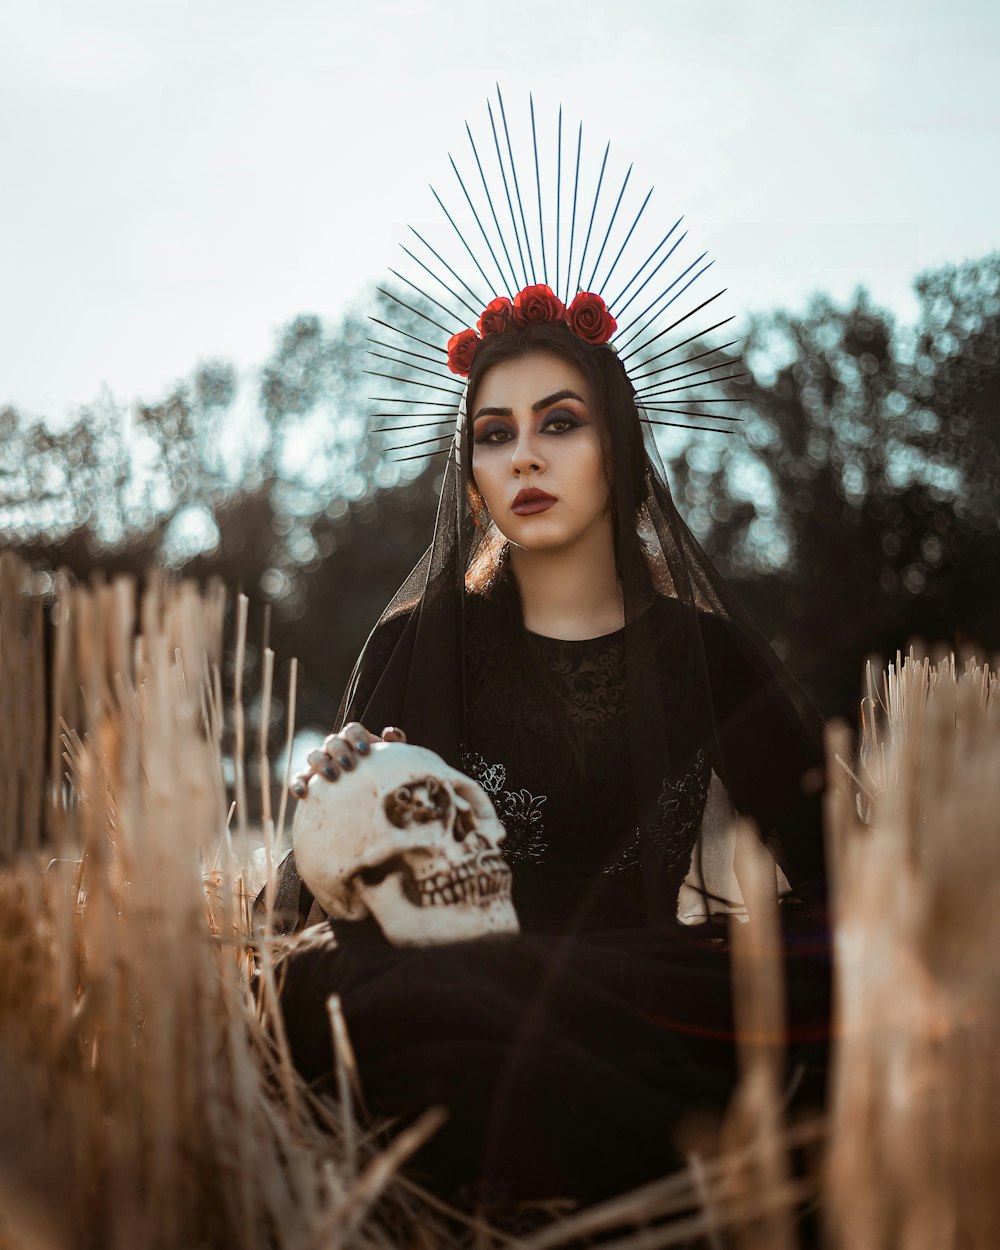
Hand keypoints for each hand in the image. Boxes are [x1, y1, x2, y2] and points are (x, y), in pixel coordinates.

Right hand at [290, 721, 406, 798]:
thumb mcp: (391, 762)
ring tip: (332, 777)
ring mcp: (321, 763)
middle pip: (332, 741)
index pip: (352, 730)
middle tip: (350, 765)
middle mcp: (335, 749)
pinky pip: (299, 778)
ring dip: (320, 763)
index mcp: (355, 740)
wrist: (369, 799)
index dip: (357, 737)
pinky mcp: (309, 780)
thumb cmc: (381, 775)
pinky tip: (303, 793)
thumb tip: (390, 732)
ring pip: (313, 755)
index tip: (365, 751)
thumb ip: (395, 745)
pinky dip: (298, 783)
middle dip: (340, 751)